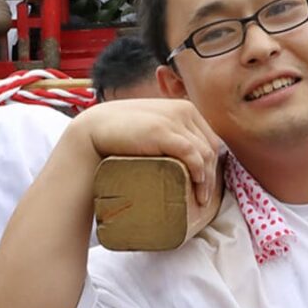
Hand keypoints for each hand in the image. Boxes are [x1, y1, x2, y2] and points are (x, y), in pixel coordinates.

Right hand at [72, 98, 223, 222]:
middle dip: (212, 174)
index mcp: (184, 108)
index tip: (207, 185)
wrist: (95, 129)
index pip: (209, 138)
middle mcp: (183, 110)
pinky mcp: (163, 131)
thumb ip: (170, 134)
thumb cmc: (122, 133)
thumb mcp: (153, 128)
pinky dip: (198, 171)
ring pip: (204, 152)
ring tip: (200, 199)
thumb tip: (184, 159)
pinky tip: (196, 185)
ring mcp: (174, 119)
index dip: (212, 164)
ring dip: (207, 179)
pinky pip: (192, 153)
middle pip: (210, 146)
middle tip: (204, 198)